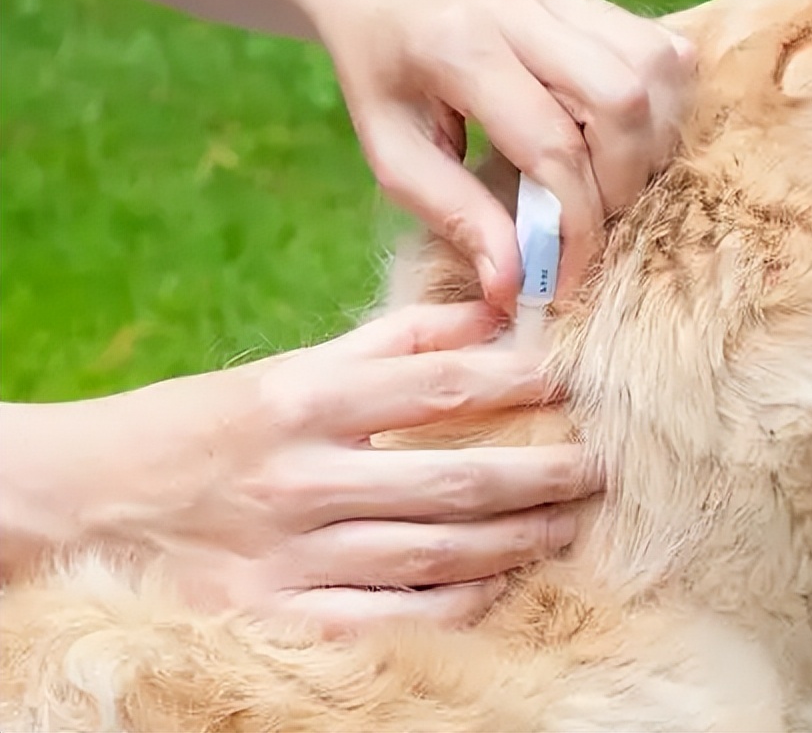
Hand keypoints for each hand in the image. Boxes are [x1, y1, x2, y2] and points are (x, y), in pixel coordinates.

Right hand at [0, 303, 599, 631]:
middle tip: (600, 467)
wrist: (88, 506)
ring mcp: (293, 556)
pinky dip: (461, 603)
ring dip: (520, 539)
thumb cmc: (202, 428)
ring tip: (573, 521)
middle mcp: (303, 478)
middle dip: (543, 474)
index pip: (440, 385)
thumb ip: (389, 342)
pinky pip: (396, 617)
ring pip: (438, 553)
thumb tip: (486, 317)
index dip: (520, 382)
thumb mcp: (287, 370)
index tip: (573, 382)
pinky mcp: (281, 617)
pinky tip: (506, 584)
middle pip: (456, 478)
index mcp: (304, 400)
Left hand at [300, 0, 695, 308]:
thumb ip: (454, 215)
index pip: (552, 145)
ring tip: (609, 182)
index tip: (563, 276)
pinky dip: (662, 106)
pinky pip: (664, 50)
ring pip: (657, 69)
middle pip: (622, 101)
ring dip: (650, 143)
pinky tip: (625, 139)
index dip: (573, 225)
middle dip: (621, 184)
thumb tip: (512, 285)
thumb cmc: (383, 71)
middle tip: (589, 224)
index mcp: (460, 48)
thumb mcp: (392, 150)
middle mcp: (523, 11)